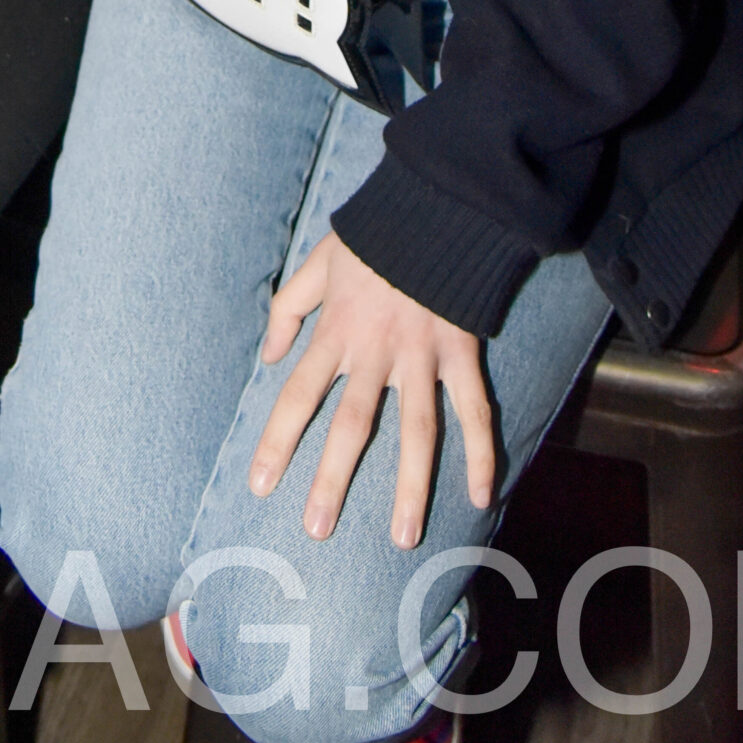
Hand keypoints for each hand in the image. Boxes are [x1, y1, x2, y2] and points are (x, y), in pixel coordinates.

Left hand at [247, 232, 492, 549]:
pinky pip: (474, 409)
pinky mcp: (462, 352)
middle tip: (317, 530)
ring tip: (403, 537)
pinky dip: (481, 452)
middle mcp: (377, 351)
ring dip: (411, 487)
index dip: (278, 441)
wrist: (436, 204)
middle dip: (332, 479)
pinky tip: (482, 495)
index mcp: (337, 330)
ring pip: (417, 432)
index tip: (260, 484)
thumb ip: (288, 308)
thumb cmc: (374, 233)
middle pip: (352, 425)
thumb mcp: (318, 261)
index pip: (299, 394)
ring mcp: (423, 355)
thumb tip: (268, 357)